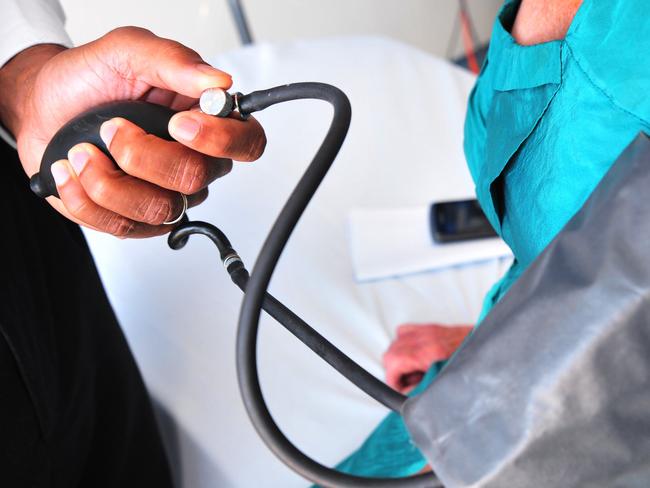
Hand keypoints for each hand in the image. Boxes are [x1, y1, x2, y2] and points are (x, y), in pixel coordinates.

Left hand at [0, 27, 265, 237]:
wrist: (43, 107)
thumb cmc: (89, 79)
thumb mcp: (128, 51)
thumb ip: (175, 61)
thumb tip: (218, 82)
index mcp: (206, 120)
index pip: (248, 143)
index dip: (220, 141)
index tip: (177, 123)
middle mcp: (195, 161)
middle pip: (195, 179)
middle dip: (141, 155)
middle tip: (111, 128)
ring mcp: (167, 194)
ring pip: (160, 210)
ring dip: (108, 180)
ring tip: (82, 151)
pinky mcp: (136, 219)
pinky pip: (123, 227)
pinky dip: (86, 199)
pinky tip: (73, 172)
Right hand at [383, 323, 472, 392]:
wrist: (486, 348)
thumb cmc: (470, 367)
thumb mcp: (443, 383)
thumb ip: (421, 387)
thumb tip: (406, 393)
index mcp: (427, 353)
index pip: (393, 363)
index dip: (392, 380)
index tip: (399, 388)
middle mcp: (424, 339)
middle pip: (391, 354)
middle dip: (393, 371)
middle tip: (405, 382)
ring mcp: (425, 331)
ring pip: (395, 342)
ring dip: (398, 358)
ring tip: (411, 370)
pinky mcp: (429, 328)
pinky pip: (405, 332)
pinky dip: (404, 343)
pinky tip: (413, 355)